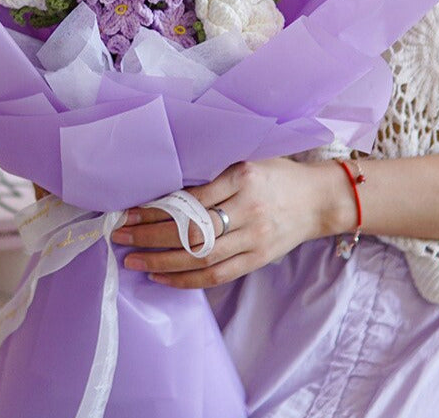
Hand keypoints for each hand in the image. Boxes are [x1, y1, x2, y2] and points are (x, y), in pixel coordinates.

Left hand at [111, 158, 353, 288]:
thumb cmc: (276, 174)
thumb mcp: (248, 159)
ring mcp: (254, 238)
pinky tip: (161, 278)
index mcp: (243, 177)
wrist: (318, 199)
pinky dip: (186, 279)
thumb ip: (214, 171)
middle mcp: (248, 209)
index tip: (129, 211)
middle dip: (150, 235)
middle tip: (120, 236)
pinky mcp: (258, 259)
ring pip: (200, 256)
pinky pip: (217, 275)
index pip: (191, 198)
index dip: (157, 208)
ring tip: (131, 260)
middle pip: (191, 230)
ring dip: (161, 261)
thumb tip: (165, 184)